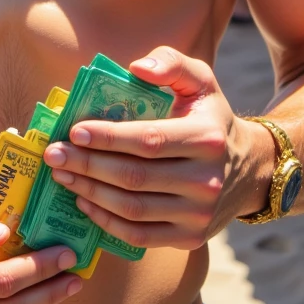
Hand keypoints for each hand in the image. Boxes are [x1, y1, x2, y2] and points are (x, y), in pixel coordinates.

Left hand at [42, 47, 272, 250]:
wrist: (250, 169)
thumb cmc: (210, 117)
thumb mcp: (200, 80)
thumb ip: (170, 63)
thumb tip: (136, 68)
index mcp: (206, 138)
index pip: (148, 140)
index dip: (108, 138)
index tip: (73, 131)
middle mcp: (206, 181)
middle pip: (134, 177)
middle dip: (87, 165)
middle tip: (54, 155)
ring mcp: (199, 215)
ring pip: (133, 209)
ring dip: (90, 193)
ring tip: (62, 175)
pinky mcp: (190, 239)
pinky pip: (139, 236)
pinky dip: (106, 222)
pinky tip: (84, 202)